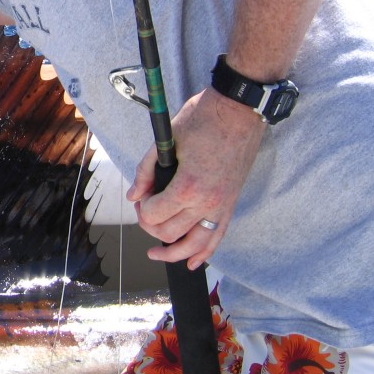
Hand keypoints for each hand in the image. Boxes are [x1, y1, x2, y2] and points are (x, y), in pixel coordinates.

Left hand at [128, 87, 265, 269]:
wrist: (238, 110)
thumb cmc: (203, 119)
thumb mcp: (165, 141)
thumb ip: (146, 171)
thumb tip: (134, 194)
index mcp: (187, 186)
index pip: (153, 215)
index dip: (141, 208)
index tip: (141, 195)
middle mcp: (206, 202)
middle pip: (169, 233)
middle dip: (150, 225)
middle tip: (145, 208)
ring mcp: (222, 206)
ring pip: (195, 245)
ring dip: (173, 253)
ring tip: (156, 253)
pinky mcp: (231, 204)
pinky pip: (218, 238)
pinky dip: (204, 253)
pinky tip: (192, 262)